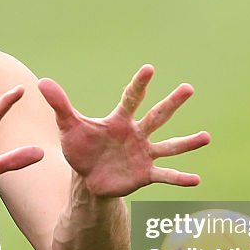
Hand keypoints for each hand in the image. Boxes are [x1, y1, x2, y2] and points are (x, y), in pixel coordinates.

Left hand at [38, 65, 209, 197]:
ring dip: (187, 143)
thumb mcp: (68, 128)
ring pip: (169, 146)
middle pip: (157, 116)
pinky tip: (197, 180)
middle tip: (188, 88)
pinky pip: (165, 175)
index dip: (139, 84)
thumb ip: (60, 105)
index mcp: (119, 120)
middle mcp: (137, 134)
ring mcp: (144, 153)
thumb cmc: (81, 148)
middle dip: (172, 103)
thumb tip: (42, 82)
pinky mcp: (145, 173)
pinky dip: (180, 178)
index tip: (149, 69)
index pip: (131, 98)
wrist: (88, 178)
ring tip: (206, 137)